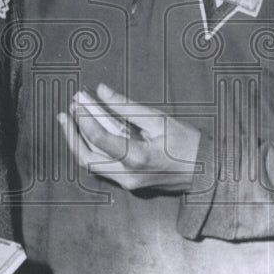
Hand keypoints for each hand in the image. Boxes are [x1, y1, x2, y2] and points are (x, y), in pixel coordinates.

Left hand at [58, 84, 200, 192]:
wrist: (207, 171)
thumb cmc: (187, 143)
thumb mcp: (159, 119)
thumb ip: (126, 106)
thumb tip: (102, 90)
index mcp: (137, 159)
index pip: (99, 139)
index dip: (85, 118)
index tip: (79, 101)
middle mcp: (127, 175)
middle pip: (87, 157)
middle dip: (72, 134)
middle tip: (66, 111)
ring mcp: (127, 182)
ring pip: (92, 163)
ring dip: (79, 141)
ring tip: (71, 118)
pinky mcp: (128, 182)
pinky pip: (102, 165)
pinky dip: (92, 148)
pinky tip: (88, 132)